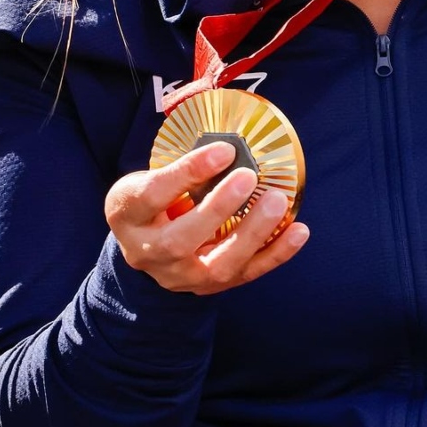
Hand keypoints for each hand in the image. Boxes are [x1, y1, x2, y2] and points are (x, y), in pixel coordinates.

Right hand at [105, 141, 308, 294]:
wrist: (147, 244)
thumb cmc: (155, 200)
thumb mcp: (150, 176)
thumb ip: (182, 163)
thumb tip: (229, 139)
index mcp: (128, 215)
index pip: (152, 195)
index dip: (187, 172)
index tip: (224, 150)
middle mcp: (148, 252)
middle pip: (179, 240)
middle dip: (217, 208)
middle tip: (248, 177)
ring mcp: (180, 276)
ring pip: (217, 266)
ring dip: (252, 234)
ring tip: (276, 202)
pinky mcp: (211, 286)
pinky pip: (247, 274)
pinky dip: (276, 254)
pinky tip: (299, 231)